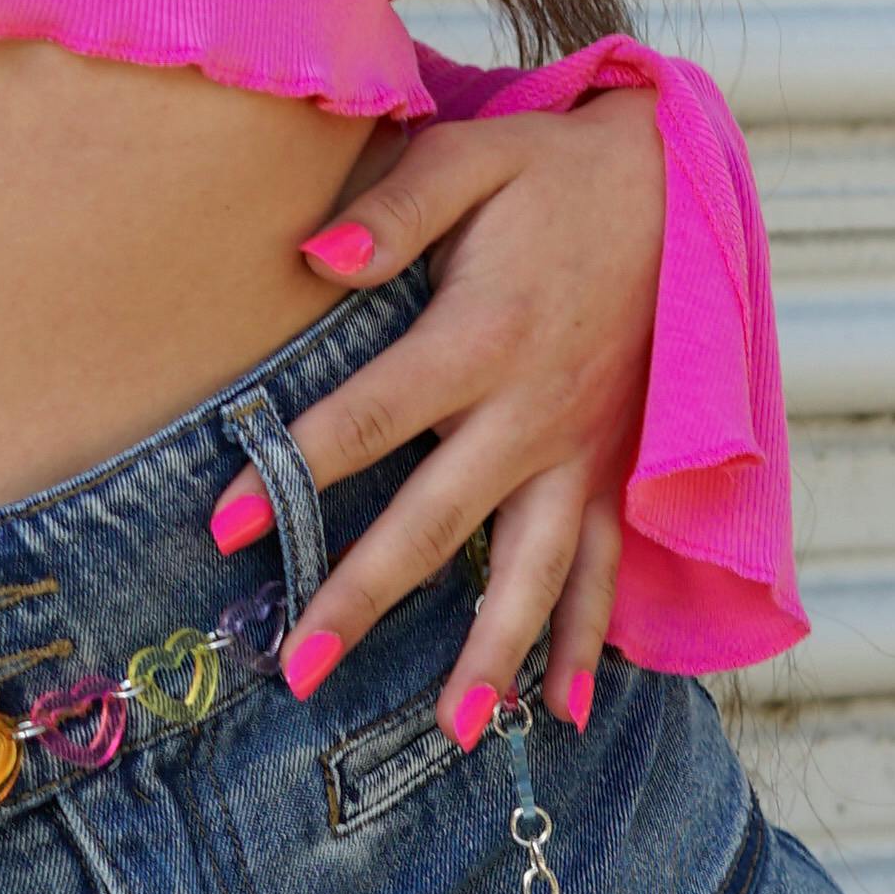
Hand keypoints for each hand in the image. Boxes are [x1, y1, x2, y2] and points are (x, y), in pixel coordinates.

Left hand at [220, 93, 667, 741]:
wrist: (673, 179)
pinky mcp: (616, 464)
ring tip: (451, 733)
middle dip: (365, 600)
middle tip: (299, 672)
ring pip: (534, 571)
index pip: (367, 419)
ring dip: (494, 654)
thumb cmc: (550, 170)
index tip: (220, 533)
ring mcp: (580, 450)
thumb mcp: (469, 160)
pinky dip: (592, 639)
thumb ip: (390, 213)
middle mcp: (531, 412)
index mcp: (480, 338)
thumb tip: (310, 258)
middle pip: (437, 523)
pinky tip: (567, 711)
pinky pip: (606, 565)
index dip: (292, 476)